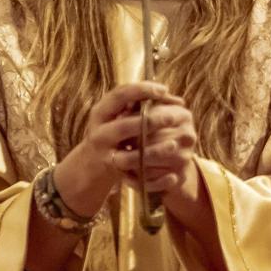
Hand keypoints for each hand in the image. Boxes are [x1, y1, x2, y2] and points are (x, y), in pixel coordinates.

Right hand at [54, 80, 187, 215]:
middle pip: (123, 127)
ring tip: (174, 145)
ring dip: (153, 151)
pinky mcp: (116, 175)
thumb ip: (144, 104)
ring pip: (130, 157)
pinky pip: (137, 181)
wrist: (91, 163)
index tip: (164, 89)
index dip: (141, 90)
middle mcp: (100, 134)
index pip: (119, 96)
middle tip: (173, 117)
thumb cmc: (115, 130)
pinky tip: (174, 176)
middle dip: (148, 122)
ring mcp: (106, 157)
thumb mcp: (119, 114)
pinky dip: (157, 181)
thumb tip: (179, 102)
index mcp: (101, 113)